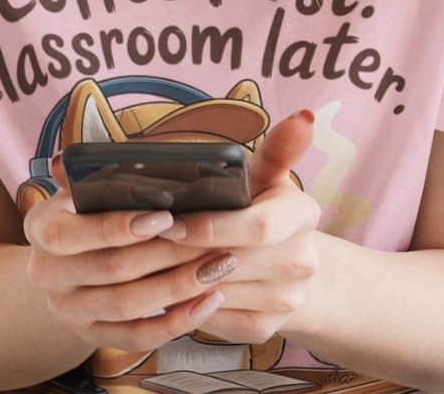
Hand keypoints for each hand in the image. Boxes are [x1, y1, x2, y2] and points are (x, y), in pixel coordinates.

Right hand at [22, 156, 238, 351]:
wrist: (63, 260)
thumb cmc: (88, 208)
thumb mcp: (83, 186)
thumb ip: (96, 174)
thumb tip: (119, 163)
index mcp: (40, 227)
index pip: (71, 234)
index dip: (119, 227)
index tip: (167, 216)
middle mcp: (46, 273)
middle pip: (110, 269)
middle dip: (166, 253)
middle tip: (210, 239)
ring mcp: (67, 310)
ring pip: (128, 305)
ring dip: (179, 287)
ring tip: (219, 265)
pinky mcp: (91, 336)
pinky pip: (138, 337)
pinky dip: (177, 321)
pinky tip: (209, 301)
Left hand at [159, 110, 321, 344]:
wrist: (288, 264)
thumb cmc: (263, 208)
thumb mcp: (268, 177)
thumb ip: (276, 150)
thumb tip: (303, 116)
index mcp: (303, 214)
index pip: (259, 225)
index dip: (211, 226)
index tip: (171, 221)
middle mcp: (302, 261)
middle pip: (232, 259)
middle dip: (181, 252)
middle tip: (141, 241)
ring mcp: (286, 299)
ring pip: (216, 291)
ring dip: (174, 278)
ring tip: (140, 260)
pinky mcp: (265, 327)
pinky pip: (214, 318)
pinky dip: (184, 303)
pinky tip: (164, 284)